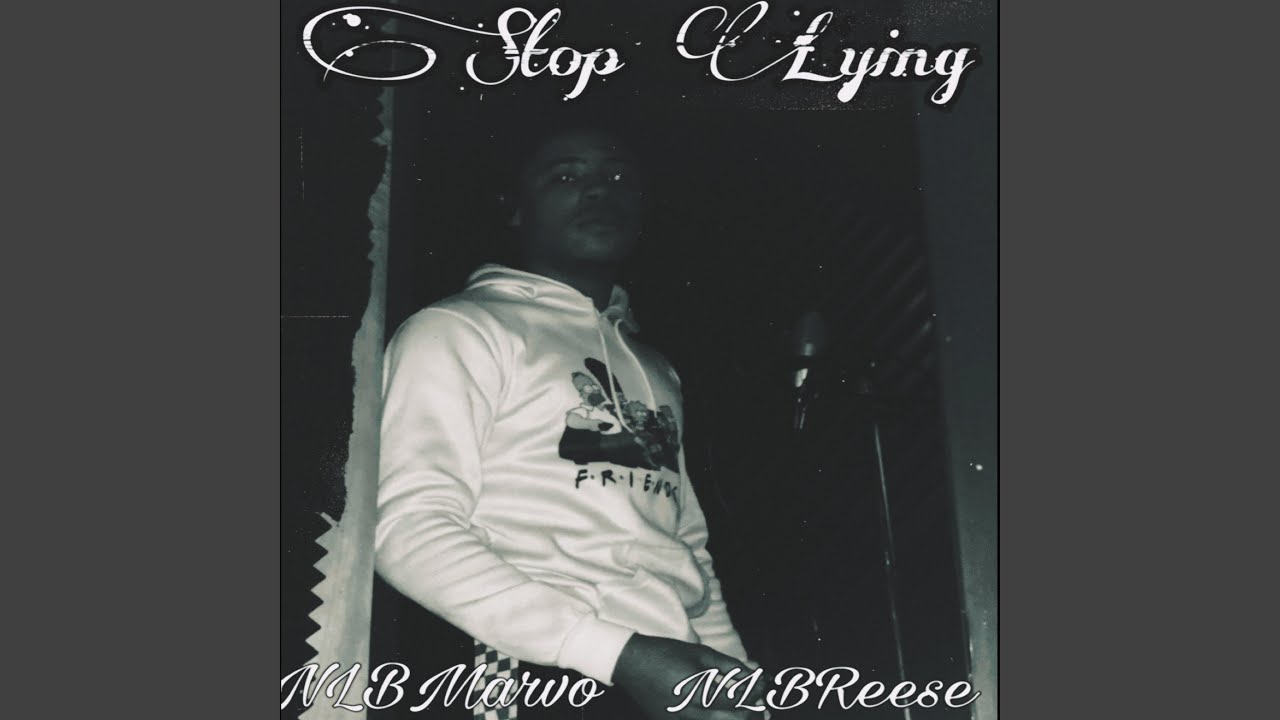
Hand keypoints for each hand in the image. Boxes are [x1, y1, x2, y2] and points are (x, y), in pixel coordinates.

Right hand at [612, 634, 763, 719]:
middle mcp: (690, 713)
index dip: (755, 694)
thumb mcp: (701, 654)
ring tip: (746, 712)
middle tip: (761, 706)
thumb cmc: (667, 653)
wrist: (630, 663)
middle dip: (750, 714)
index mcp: (699, 691)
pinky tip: (720, 713)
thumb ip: (731, 666)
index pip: (737, 700)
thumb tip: (756, 674)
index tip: (764, 686)